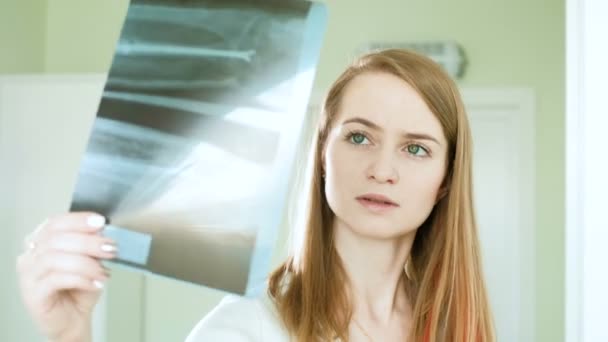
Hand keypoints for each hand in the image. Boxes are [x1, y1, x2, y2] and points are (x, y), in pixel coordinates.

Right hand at [16, 212, 116, 341]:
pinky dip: (81, 279)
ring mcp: (28, 275)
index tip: (100, 222)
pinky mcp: (33, 294)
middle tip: (110, 247)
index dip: (78, 220)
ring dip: (86, 262)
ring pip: (54, 258)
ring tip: (104, 271)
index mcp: (42, 242)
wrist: (73, 319)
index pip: (55, 222)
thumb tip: (102, 233)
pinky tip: (96, 283)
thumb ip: (92, 246)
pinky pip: (56, 279)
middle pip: (56, 239)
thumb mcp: (90, 262)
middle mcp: (30, 256)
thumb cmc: (79, 289)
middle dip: (88, 241)